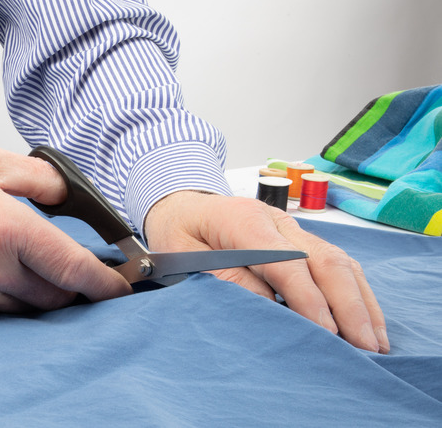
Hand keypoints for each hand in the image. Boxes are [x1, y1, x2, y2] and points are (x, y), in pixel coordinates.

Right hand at [0, 144, 131, 318]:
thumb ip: (39, 176)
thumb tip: (69, 194)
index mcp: (6, 228)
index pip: (72, 268)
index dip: (104, 284)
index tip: (121, 289)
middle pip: (55, 296)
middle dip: (70, 287)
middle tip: (70, 269)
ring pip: (26, 308)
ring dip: (37, 292)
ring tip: (23, 264)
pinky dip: (5, 296)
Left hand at [144, 191, 389, 352]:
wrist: (181, 207)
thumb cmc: (179, 233)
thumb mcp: (184, 256)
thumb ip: (225, 279)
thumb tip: (268, 306)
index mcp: (245, 220)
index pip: (287, 262)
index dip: (309, 299)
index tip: (326, 333)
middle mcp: (278, 221)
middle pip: (325, 261)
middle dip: (348, 306)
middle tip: (364, 346)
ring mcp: (294, 229)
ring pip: (340, 263)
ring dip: (360, 303)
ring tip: (375, 342)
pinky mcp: (302, 242)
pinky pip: (338, 265)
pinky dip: (355, 293)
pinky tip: (366, 320)